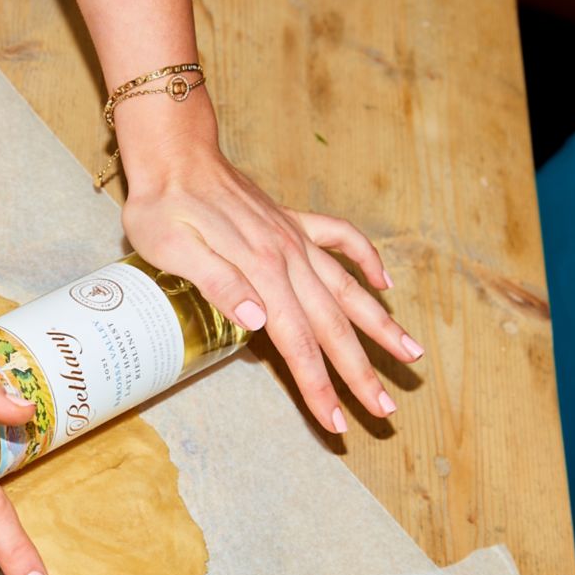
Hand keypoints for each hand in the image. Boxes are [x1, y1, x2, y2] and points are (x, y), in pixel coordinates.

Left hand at [117, 99, 423, 433]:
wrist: (174, 152)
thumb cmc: (163, 205)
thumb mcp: (172, 249)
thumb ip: (217, 283)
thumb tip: (258, 321)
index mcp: (260, 271)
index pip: (296, 342)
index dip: (318, 386)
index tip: (337, 422)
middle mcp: (287, 258)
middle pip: (331, 326)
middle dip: (359, 372)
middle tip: (386, 409)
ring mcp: (294, 239)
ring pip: (348, 289)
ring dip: (379, 325)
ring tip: (412, 354)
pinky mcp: (291, 222)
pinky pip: (341, 239)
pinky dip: (366, 259)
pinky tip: (384, 282)